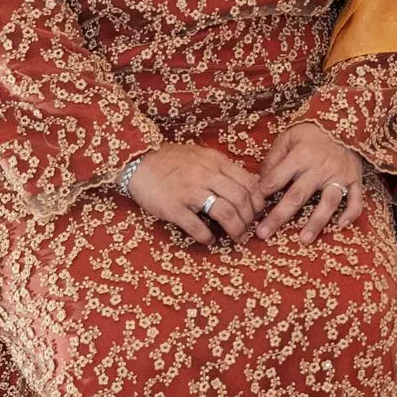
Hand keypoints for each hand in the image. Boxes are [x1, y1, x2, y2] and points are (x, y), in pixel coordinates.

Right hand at [124, 141, 262, 245]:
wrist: (138, 162)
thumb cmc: (172, 160)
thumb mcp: (203, 156)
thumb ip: (224, 168)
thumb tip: (251, 183)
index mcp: (215, 162)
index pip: (248, 182)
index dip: (257, 201)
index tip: (257, 212)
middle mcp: (205, 175)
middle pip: (240, 199)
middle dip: (249, 218)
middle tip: (247, 228)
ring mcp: (189, 192)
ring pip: (224, 213)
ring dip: (235, 229)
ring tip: (236, 236)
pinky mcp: (173, 208)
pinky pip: (197, 226)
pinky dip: (207, 236)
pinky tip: (210, 240)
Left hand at [252, 121, 370, 241]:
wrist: (346, 121)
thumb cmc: (312, 132)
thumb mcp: (288, 137)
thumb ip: (274, 159)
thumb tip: (259, 183)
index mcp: (301, 155)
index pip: (277, 179)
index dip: (262, 194)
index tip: (251, 210)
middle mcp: (320, 168)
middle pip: (297, 196)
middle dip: (278, 216)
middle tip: (263, 234)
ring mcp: (340, 175)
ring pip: (328, 202)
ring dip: (316, 222)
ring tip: (303, 240)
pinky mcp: (356, 179)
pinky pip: (356, 199)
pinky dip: (350, 213)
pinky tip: (340, 226)